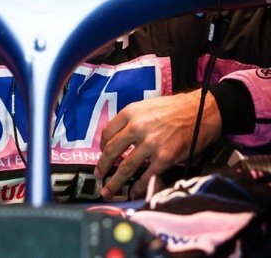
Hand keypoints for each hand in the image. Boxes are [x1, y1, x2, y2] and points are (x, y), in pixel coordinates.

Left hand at [94, 89, 221, 199]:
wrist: (201, 111)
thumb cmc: (173, 108)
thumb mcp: (145, 106)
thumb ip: (131, 120)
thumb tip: (118, 138)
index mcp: (130, 113)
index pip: (107, 133)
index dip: (102, 146)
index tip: (102, 154)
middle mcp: (136, 128)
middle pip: (112, 151)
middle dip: (103, 167)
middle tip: (98, 176)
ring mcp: (150, 144)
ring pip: (126, 167)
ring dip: (115, 182)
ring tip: (108, 192)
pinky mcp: (164, 158)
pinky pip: (147, 176)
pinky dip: (138, 188)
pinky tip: (133, 193)